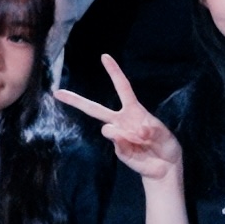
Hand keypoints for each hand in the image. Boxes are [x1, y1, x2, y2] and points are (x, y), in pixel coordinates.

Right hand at [56, 58, 180, 183]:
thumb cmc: (165, 145)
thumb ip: (151, 130)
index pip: (122, 87)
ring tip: (141, 139)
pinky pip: (118, 144)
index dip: (114, 72)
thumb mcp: (164, 134)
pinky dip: (129, 146)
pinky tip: (138, 149)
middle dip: (76, 100)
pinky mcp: (118, 151)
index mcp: (134, 110)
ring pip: (107, 129)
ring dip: (122, 133)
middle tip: (58, 93)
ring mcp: (118, 136)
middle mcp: (122, 121)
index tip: (104, 56)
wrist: (166, 167)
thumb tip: (134, 131)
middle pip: (95, 109)